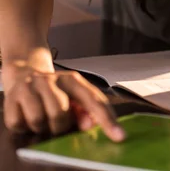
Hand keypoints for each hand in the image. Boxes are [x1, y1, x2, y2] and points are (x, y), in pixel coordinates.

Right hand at [2, 61, 125, 140]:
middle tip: (56, 121)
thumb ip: (85, 109)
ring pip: (39, 120)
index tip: (119, 135)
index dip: (107, 119)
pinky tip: (26, 114)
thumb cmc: (54, 90)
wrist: (24, 72)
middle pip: (60, 114)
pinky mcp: (12, 97)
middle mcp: (52, 80)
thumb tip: (91, 124)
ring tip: (41, 117)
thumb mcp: (72, 95)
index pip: (94, 100)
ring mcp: (30, 87)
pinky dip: (23, 126)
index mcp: (73, 80)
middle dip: (59, 125)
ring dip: (41, 126)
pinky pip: (19, 123)